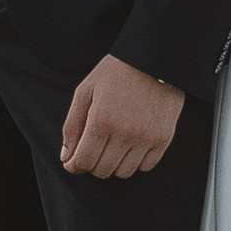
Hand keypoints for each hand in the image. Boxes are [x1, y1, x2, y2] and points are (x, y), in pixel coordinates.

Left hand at [60, 54, 184, 180]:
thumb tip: (66, 157)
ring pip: (123, 172)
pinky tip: (130, 146)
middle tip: (92, 150)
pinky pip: (145, 167)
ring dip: (113, 164)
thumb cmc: (116, 72)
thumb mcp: (86, 91)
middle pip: (102, 170)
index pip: (84, 162)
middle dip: (92, 164)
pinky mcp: (163, 139)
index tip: (72, 162)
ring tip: (111, 147)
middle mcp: (125, 133)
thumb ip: (72, 125)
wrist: (154, 59)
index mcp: (102, 121)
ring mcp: (146, 138)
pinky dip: (135, 162)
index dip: (74, 166)